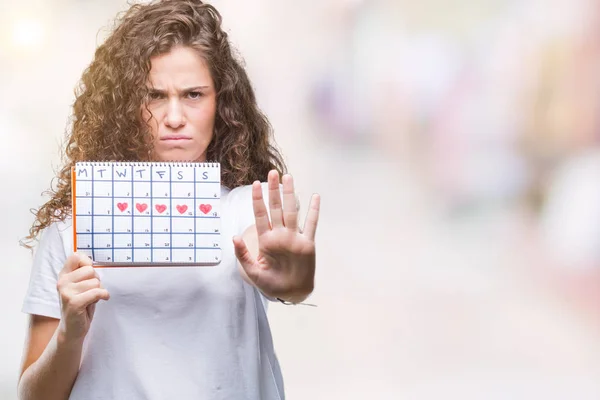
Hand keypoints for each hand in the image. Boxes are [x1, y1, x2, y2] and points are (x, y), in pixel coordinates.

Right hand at [56, 253, 109, 341]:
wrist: (72, 329)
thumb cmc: (81, 304)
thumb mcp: (80, 285)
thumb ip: (83, 273)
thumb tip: (90, 261)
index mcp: (63, 275)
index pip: (75, 256)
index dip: (87, 262)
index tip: (89, 273)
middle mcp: (62, 282)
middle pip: (90, 270)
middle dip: (96, 280)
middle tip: (91, 291)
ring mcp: (66, 292)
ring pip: (95, 282)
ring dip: (98, 290)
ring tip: (91, 298)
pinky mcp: (73, 302)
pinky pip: (97, 292)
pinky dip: (103, 295)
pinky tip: (101, 300)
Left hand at [233, 170, 319, 301]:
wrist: (290, 293)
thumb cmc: (271, 284)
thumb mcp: (252, 272)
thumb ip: (242, 255)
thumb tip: (233, 236)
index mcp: (266, 240)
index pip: (261, 215)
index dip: (258, 199)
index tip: (255, 184)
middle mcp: (280, 235)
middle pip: (276, 208)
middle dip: (273, 191)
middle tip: (272, 173)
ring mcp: (294, 238)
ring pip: (292, 212)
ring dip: (290, 195)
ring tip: (288, 178)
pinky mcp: (307, 244)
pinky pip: (311, 225)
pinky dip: (313, 211)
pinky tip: (315, 197)